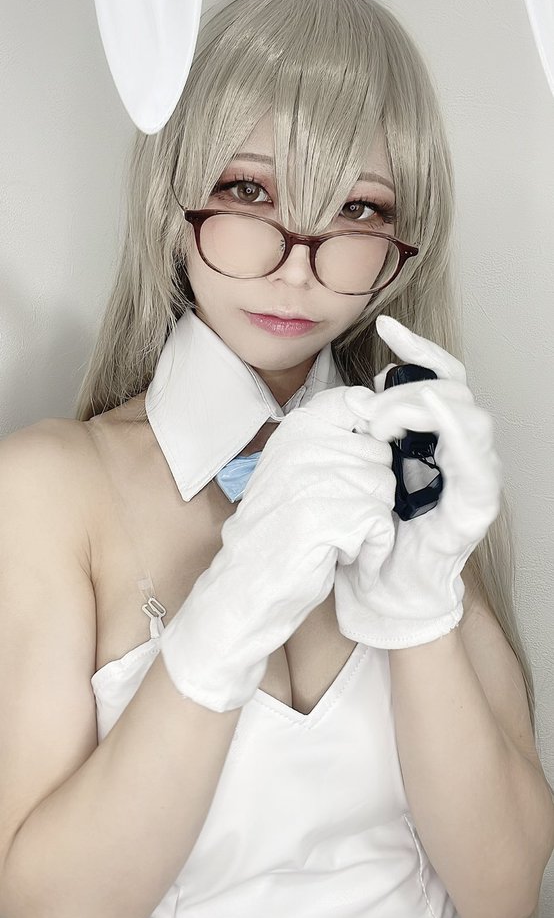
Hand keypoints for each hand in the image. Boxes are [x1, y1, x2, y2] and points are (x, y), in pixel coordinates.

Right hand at [159, 386, 396, 710]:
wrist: (246, 584)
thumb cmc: (278, 531)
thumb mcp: (295, 469)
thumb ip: (331, 442)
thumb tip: (382, 421)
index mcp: (297, 429)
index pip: (355, 402)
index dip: (369, 433)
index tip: (355, 463)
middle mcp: (305, 445)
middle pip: (379, 454)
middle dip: (370, 491)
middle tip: (336, 514)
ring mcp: (317, 479)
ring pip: (385, 490)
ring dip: (368, 523)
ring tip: (333, 535)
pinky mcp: (331, 516)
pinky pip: (381, 525)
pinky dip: (370, 549)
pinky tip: (342, 555)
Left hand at [333, 315, 502, 648]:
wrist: (382, 590)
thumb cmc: (374, 530)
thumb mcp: (364, 466)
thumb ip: (370, 429)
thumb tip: (361, 391)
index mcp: (439, 436)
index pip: (441, 376)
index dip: (417, 348)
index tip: (386, 327)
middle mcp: (464, 449)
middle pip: (454, 389)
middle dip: (406, 388)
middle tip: (370, 413)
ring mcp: (476, 476)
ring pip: (469, 413)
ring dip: (420, 408)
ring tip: (381, 426)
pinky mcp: (477, 505)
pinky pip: (476, 460)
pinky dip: (455, 431)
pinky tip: (435, 414)